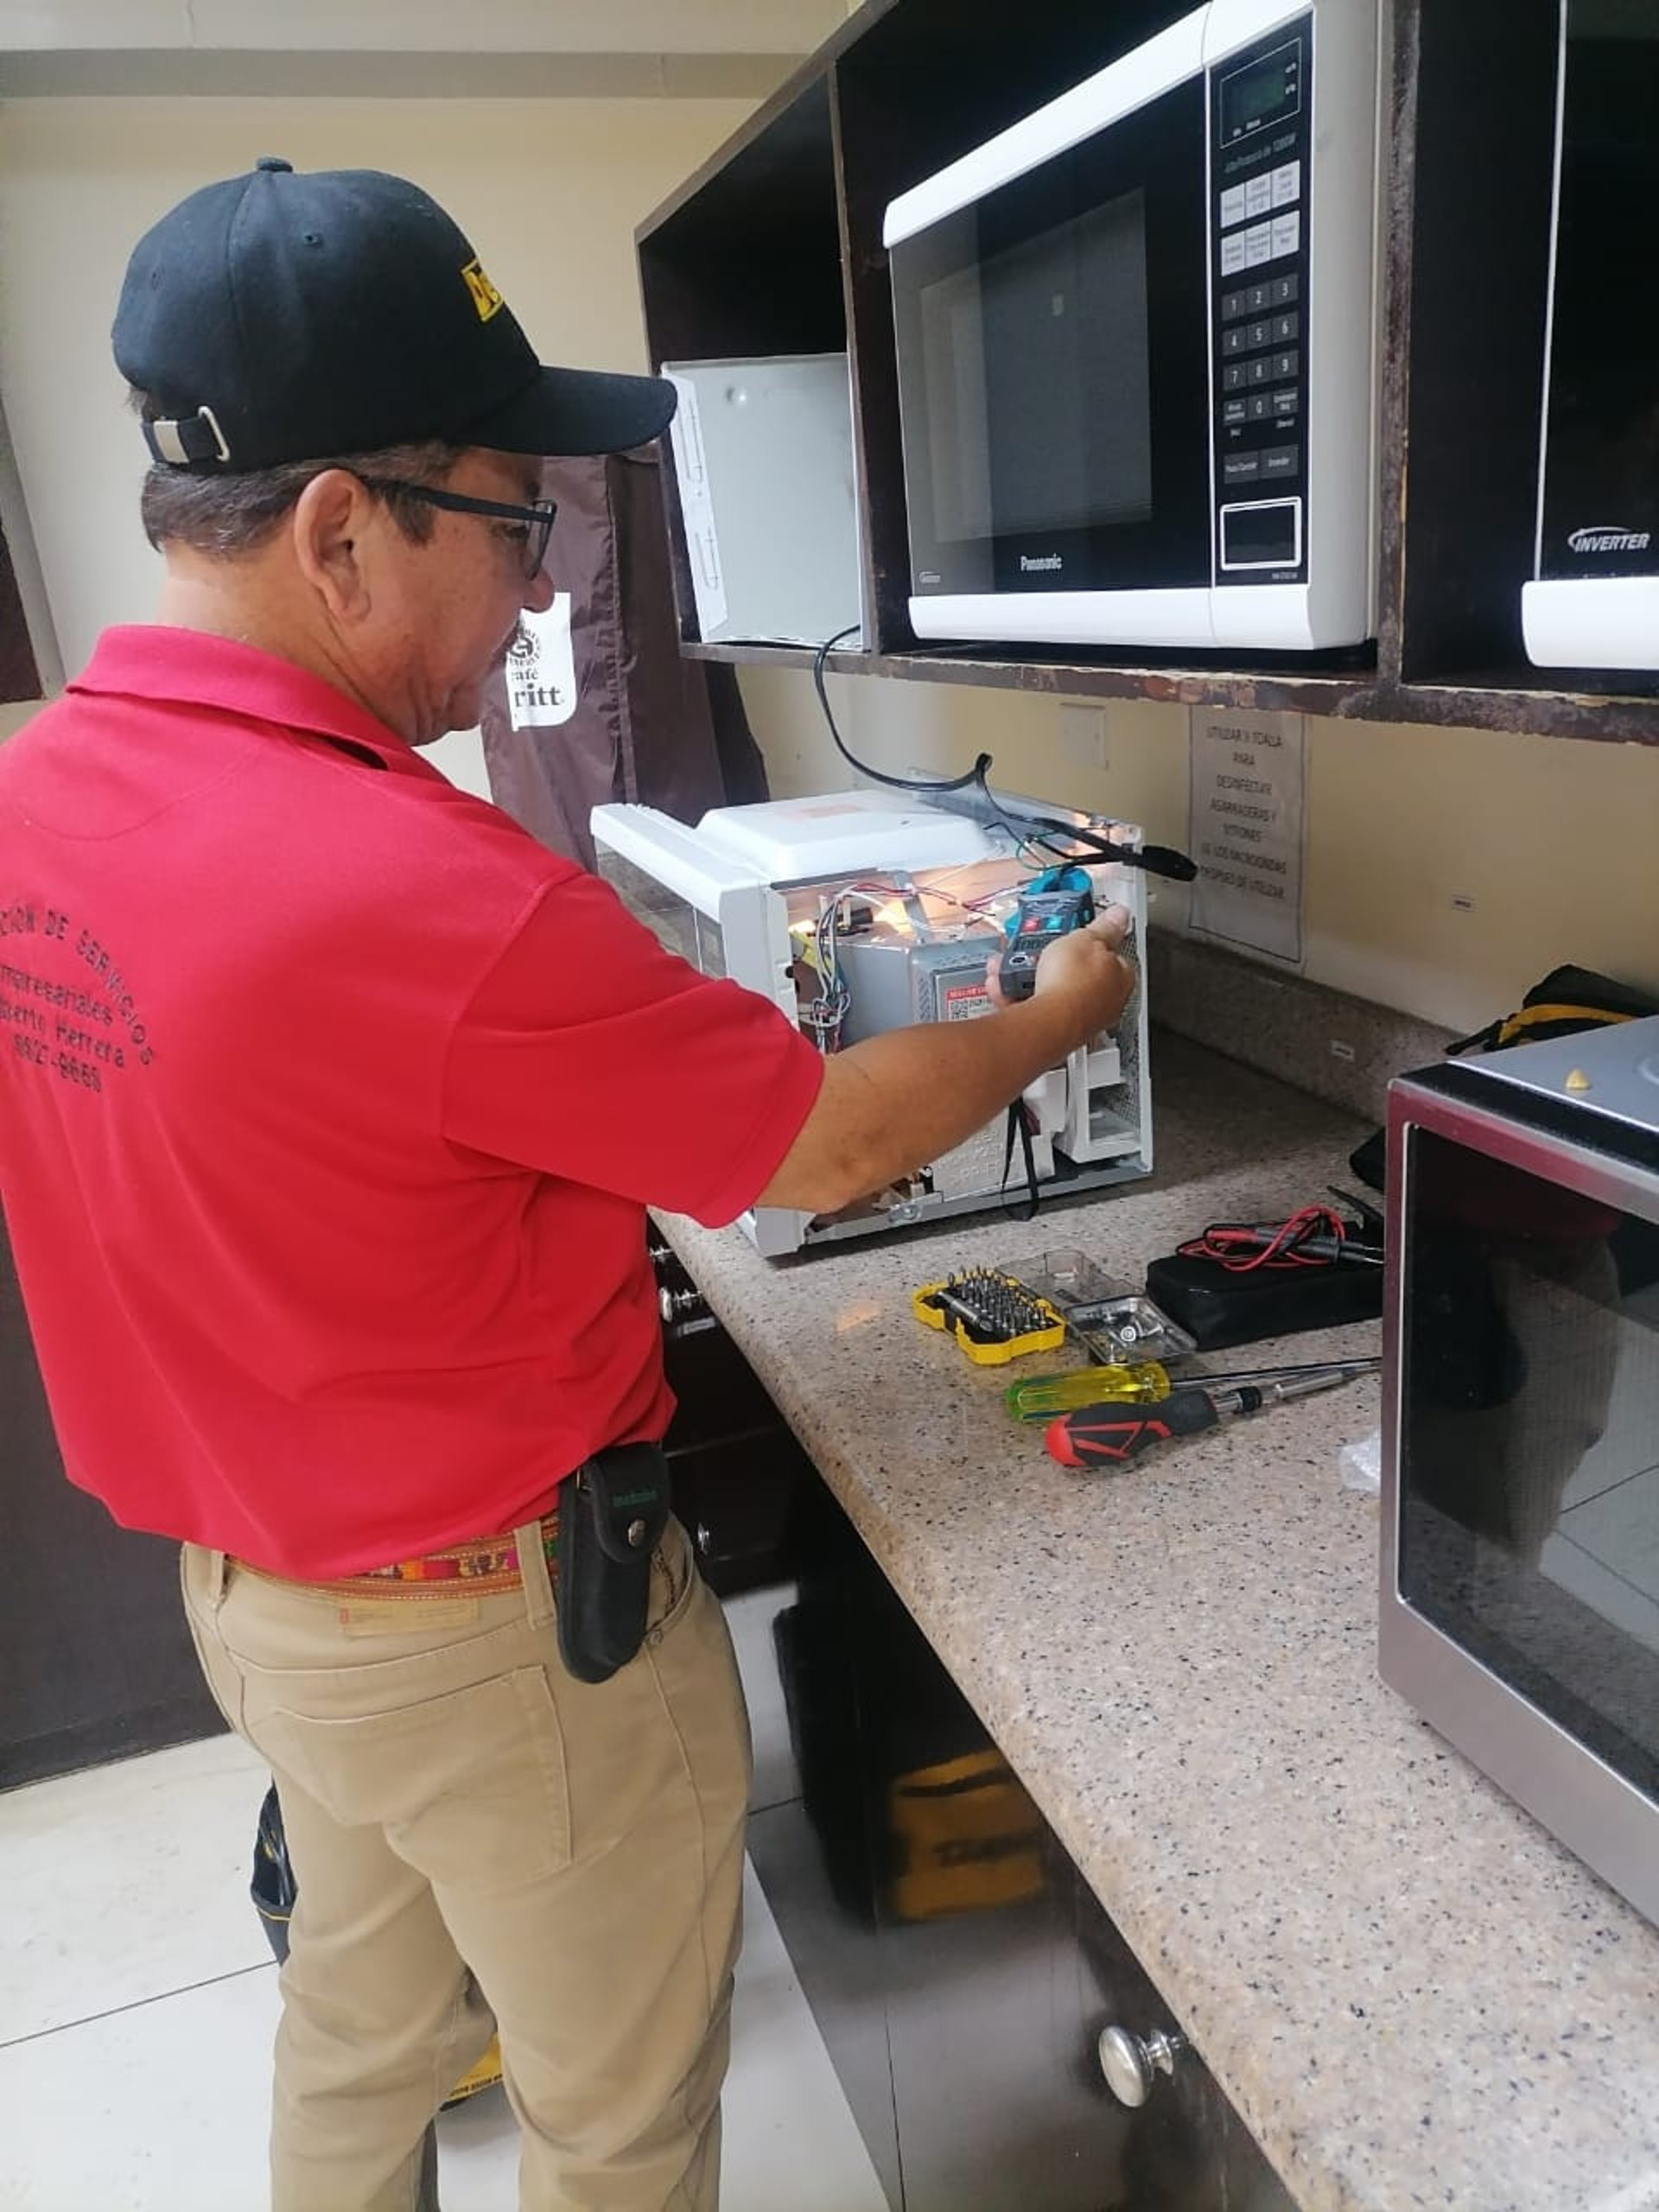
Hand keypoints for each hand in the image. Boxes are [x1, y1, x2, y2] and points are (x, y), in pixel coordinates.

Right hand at [1027, 903, 1134, 1036]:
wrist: (1047, 1021)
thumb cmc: (1074, 984)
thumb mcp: (1088, 938)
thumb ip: (1105, 927)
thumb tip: (1120, 915)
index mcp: (1120, 979)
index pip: (1114, 957)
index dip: (1096, 942)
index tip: (1082, 933)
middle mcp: (1102, 1003)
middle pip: (1079, 974)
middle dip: (1056, 958)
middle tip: (1044, 947)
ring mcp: (1077, 1018)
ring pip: (1051, 989)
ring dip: (1030, 975)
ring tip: (1017, 963)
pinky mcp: (1051, 1029)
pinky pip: (1031, 1005)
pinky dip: (1016, 994)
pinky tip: (1005, 984)